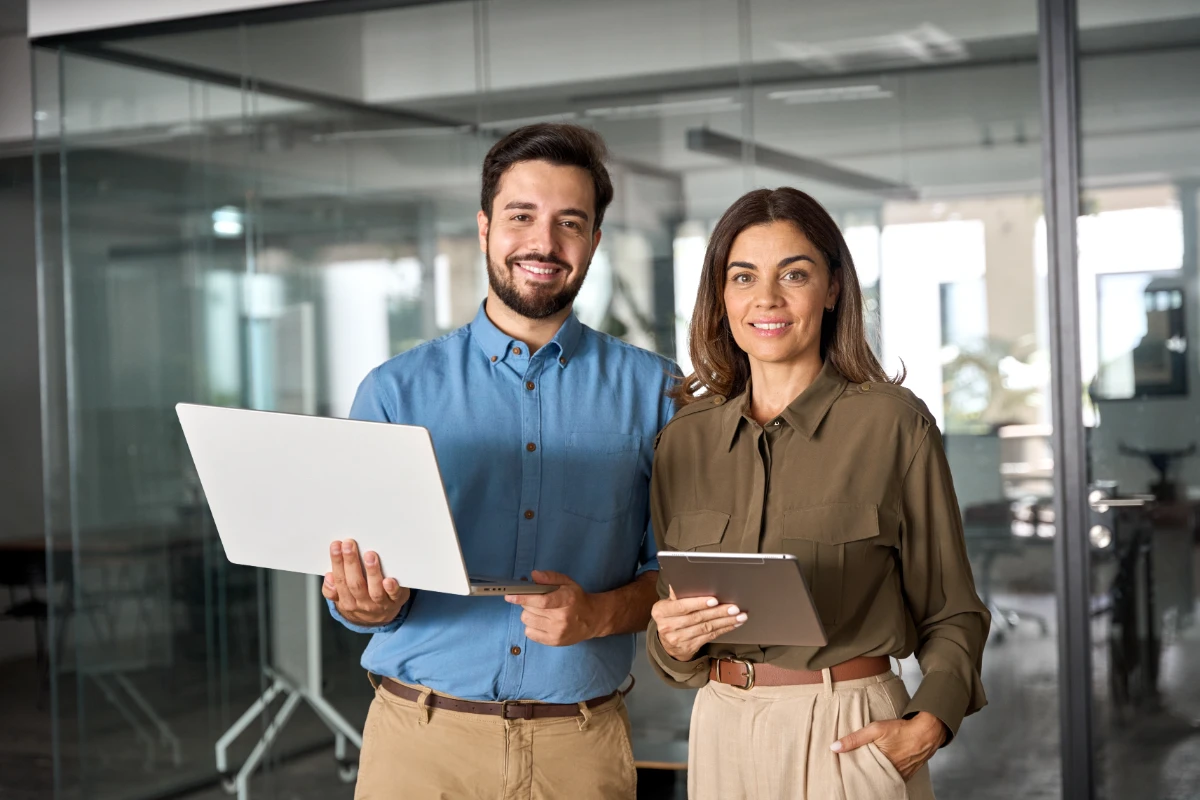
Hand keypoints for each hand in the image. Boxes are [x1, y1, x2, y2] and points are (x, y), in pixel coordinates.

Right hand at [321, 539, 409, 626]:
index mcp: (347, 601)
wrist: (378, 618)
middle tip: (349, 544)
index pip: (340, 581)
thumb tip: (329, 577)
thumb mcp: (341, 599)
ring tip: (369, 555)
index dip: (337, 563)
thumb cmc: (359, 601)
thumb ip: (331, 590)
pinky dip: (391, 588)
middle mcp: (362, 603)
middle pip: (355, 584)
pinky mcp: (396, 601)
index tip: (336, 546)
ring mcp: (380, 603)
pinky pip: (394, 596)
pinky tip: (389, 580)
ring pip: (374, 590)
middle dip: (351, 562)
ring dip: (372, 572)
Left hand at [505, 570, 596, 646]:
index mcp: (566, 600)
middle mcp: (562, 617)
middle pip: (530, 610)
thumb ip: (550, 577)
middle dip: (526, 603)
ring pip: (527, 621)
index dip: (523, 598)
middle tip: (533, 600)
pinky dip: (531, 626)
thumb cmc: (577, 598)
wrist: (592, 620)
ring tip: (539, 611)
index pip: (541, 601)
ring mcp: (557, 632)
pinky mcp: (553, 642)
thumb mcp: (567, 582)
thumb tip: (533, 575)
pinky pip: (529, 633)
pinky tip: (540, 621)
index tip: (509, 596)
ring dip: (528, 614)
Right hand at [650, 586, 745, 661]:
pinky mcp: (689, 648)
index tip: (714, 600)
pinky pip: (709, 637)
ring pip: (706, 628)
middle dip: (718, 612)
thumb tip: (687, 579)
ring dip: (725, 621)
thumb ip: (678, 595)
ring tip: (739, 615)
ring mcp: (678, 639)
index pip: (681, 606)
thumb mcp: (669, 604)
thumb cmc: (671, 616)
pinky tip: (733, 624)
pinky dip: (723, 629)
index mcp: (661, 611)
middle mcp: (667, 626)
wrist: (667, 643)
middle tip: (734, 607)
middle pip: (697, 618)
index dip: (699, 603)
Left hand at [830, 711, 946, 780]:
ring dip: (874, 773)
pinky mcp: (907, 774)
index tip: (844, 769)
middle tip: (853, 769)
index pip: (861, 774)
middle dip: (863, 774)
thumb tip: (834, 747)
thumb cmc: (901, 729)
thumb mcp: (875, 730)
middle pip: (872, 777)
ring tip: (865, 768)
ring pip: (882, 777)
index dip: (853, 771)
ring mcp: (900, 775)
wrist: (927, 732)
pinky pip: (892, 777)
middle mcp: (892, 773)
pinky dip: (885, 773)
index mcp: (882, 765)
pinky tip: (879, 767)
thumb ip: (855, 739)